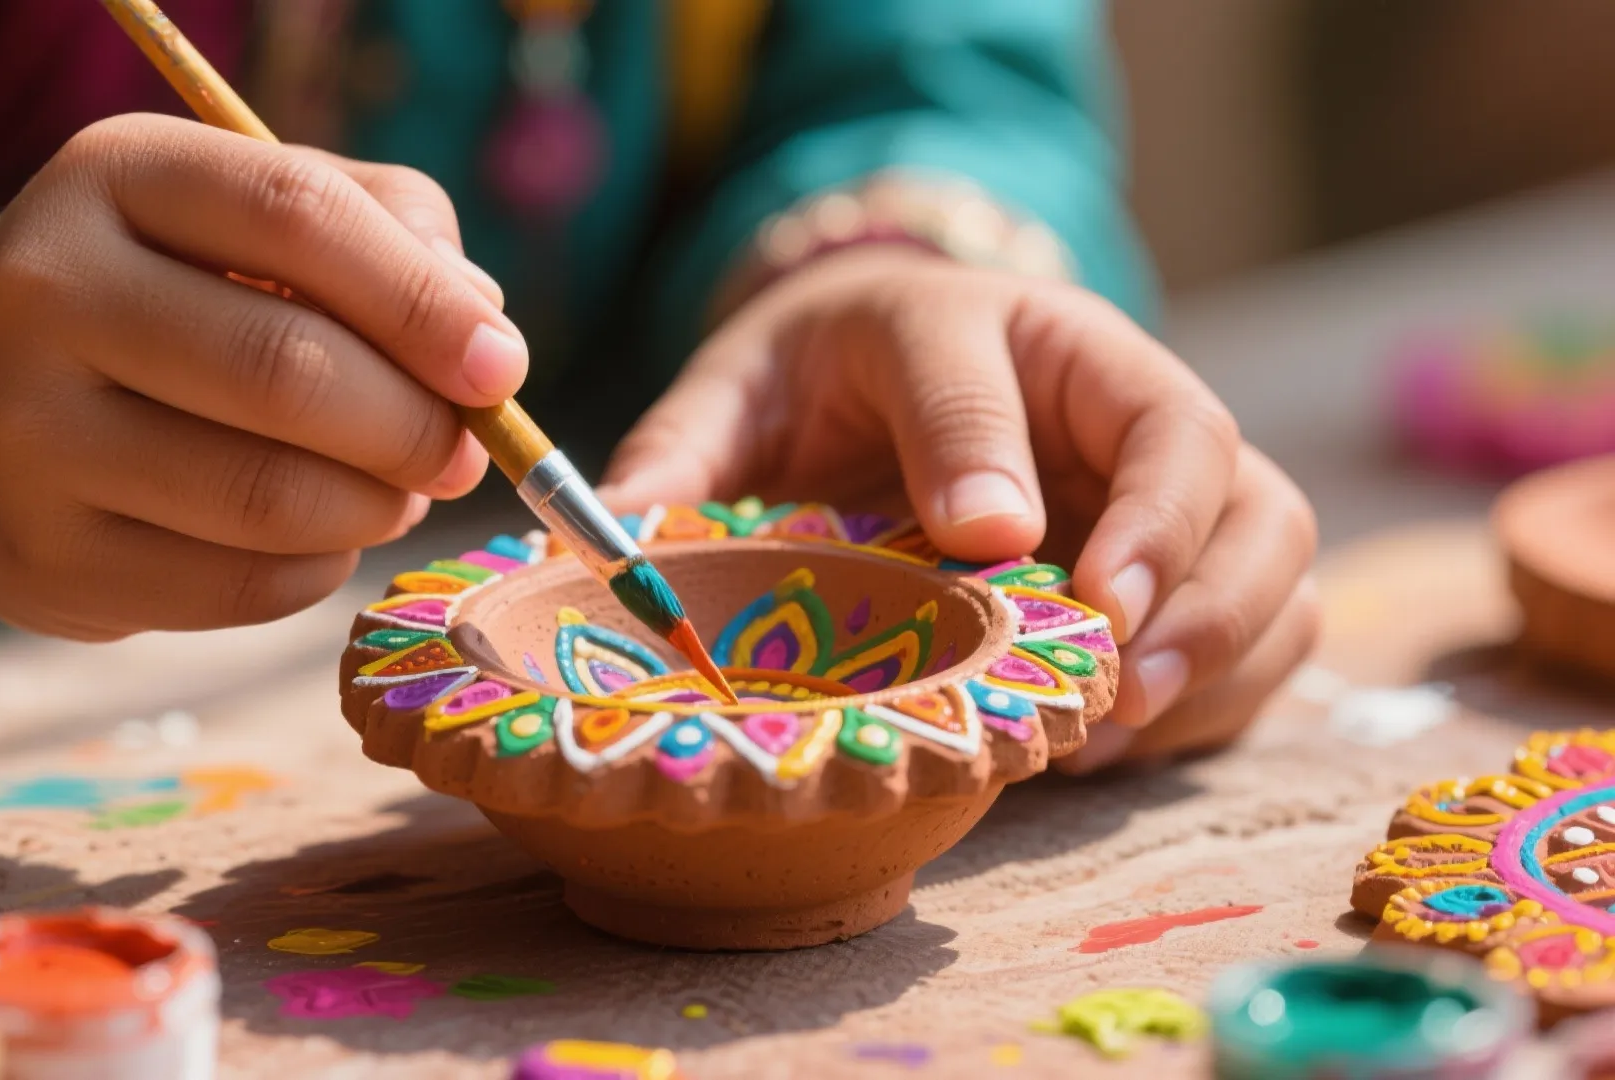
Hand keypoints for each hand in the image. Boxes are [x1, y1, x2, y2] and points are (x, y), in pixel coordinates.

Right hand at [0, 114, 522, 638]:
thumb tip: (482, 326)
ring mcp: (24, 439)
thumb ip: (384, 231)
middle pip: (285, 369)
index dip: (423, 300)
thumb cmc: (163, 299)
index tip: (502, 366)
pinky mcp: (41, 562)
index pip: (295, 216)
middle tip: (463, 452)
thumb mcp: (248, 221)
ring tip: (398, 489)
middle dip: (414, 426)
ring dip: (376, 505)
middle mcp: (42, 294)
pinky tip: (320, 534)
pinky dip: (319, 566)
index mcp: (111, 176)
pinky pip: (238, 587)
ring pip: (266, 496)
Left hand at [599, 245, 1318, 770]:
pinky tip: (1130, 734)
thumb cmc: (820, 379)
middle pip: (1198, 444)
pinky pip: (1272, 609)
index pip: (998, 371)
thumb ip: (683, 456)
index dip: (997, 457)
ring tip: (1120, 718)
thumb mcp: (739, 391)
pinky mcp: (1201, 543)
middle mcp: (1099, 382)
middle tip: (1111, 657)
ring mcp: (1165, 467)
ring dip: (1221, 634)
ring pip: (1269, 534)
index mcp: (972, 324)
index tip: (984, 548)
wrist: (900, 363)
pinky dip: (1228, 680)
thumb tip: (616, 540)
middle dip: (1173, 560)